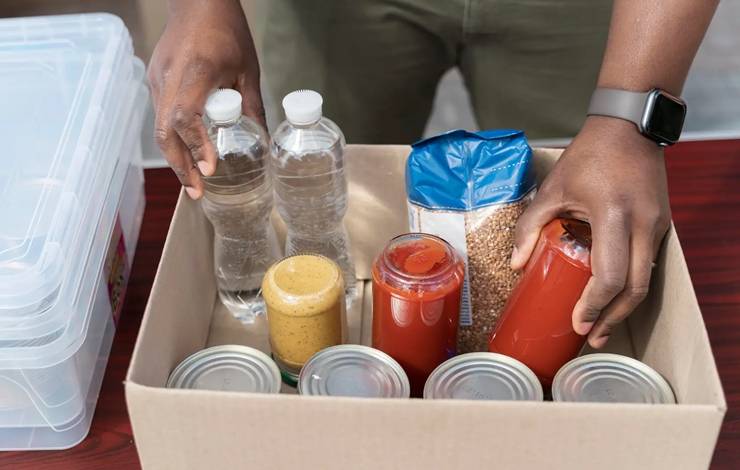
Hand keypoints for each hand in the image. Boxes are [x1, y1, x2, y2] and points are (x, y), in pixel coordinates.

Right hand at [148, 0, 264, 198]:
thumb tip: (264, 142)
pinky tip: (187, 154)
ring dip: (175, 157)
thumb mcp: (247, 69)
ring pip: (160, 127)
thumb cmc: (225, 29)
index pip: (187, 116)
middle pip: (166, 131)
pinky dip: (173, 139)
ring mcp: (158, 79)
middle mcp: (170, 78)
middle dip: (180, 165)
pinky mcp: (155, 80)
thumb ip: (253, 107)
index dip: (196, 145)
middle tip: (197, 191)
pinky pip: (161, 115)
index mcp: (195, 71)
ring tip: (193, 182)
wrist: (197, 1)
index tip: (210, 168)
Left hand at [512, 116, 670, 347]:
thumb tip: (515, 265)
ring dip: (624, 307)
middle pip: (635, 289)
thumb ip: (530, 227)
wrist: (628, 127)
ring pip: (646, 280)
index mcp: (613, 216)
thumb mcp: (552, 190)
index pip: (610, 276)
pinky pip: (647, 264)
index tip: (578, 324)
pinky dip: (631, 286)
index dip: (594, 306)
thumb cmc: (588, 156)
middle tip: (592, 337)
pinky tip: (614, 297)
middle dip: (613, 318)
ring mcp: (657, 226)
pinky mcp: (661, 225)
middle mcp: (642, 225)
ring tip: (602, 326)